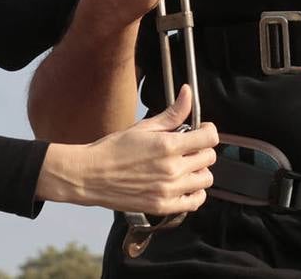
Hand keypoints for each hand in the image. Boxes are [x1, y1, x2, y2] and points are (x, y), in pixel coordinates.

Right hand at [36, 85, 217, 213]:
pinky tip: (184, 184)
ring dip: (199, 170)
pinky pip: (194, 202)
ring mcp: (169, 190)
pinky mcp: (163, 207)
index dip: (208, 130)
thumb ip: (172, 114)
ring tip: (185, 166)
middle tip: (189, 147)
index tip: (202, 130)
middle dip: (202, 149)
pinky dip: (195, 193)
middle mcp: (172, 169)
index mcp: (168, 146)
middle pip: (209, 158)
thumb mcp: (144, 127)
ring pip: (205, 180)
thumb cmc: (113, 149)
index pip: (209, 138)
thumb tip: (188, 93)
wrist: (91, 175)